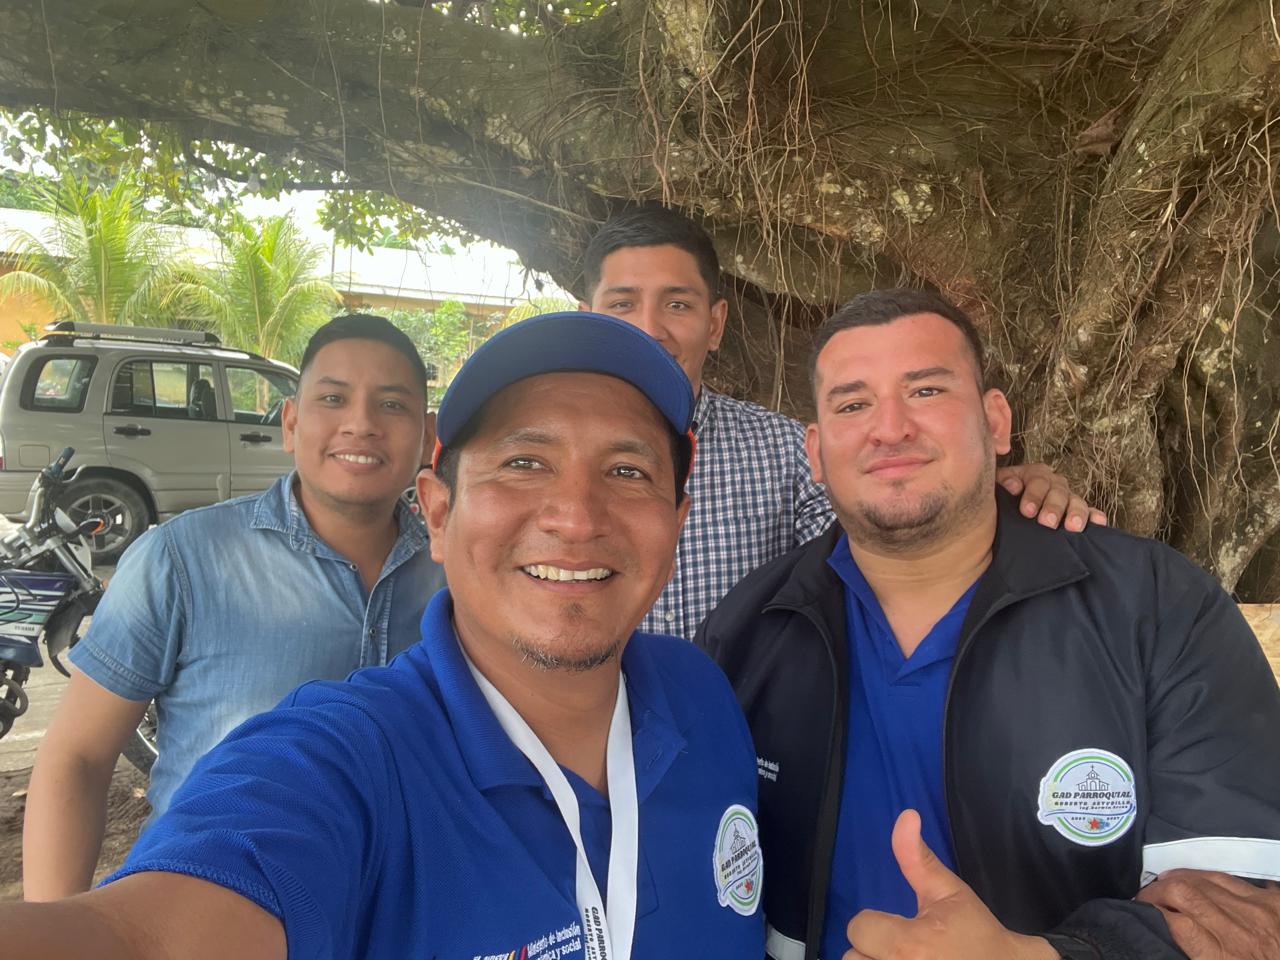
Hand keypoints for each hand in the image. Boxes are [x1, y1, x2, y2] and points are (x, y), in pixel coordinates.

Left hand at [843, 810, 1057, 959]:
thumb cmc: (978, 936)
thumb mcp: (950, 893)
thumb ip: (917, 858)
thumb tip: (905, 815)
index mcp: (910, 943)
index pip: (859, 927)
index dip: (878, 925)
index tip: (902, 928)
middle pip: (853, 957)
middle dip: (874, 951)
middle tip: (904, 951)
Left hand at [996, 463, 1106, 531]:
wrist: (1003, 516)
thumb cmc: (1001, 500)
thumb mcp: (996, 488)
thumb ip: (1003, 482)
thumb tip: (1013, 485)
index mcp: (1033, 474)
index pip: (1037, 479)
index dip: (1033, 494)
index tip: (1027, 511)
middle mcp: (1053, 484)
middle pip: (1058, 490)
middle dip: (1053, 507)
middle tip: (1047, 522)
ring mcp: (1067, 498)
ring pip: (1075, 501)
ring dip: (1075, 513)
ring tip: (1073, 526)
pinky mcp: (1078, 513)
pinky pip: (1090, 512)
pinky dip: (1095, 517)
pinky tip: (1098, 523)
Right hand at [1136, 869, 1279, 959]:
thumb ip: (1197, 953)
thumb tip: (1172, 932)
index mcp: (1224, 959)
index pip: (1175, 923)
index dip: (1151, 912)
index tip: (1139, 914)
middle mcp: (1240, 931)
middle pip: (1185, 894)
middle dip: (1157, 892)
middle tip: (1144, 898)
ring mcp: (1260, 911)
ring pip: (1207, 880)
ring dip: (1179, 879)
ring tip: (1165, 884)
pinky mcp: (1276, 901)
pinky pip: (1234, 878)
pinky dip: (1211, 877)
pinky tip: (1199, 879)